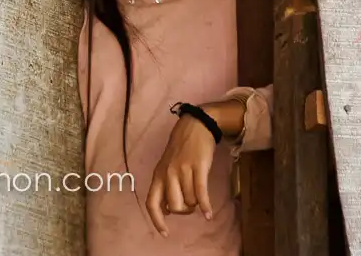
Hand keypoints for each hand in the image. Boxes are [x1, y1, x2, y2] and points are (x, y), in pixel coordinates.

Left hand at [145, 111, 217, 236]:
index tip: (165, 233)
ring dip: (196, 203)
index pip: (152, 203)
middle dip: (184, 210)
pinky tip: (208, 215)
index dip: (157, 221)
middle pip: (174, 207)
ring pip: (189, 201)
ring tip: (198, 194)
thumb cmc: (181, 149)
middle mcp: (168, 174)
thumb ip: (165, 187)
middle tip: (190, 204)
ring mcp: (183, 171)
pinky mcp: (198, 168)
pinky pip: (201, 193)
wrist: (195, 126)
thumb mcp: (166, 167)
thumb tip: (166, 210)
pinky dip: (205, 206)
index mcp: (158, 175)